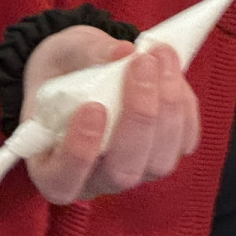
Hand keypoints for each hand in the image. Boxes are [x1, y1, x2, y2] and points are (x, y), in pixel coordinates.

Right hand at [22, 26, 199, 204]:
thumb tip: (123, 51)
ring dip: (168, 107)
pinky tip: (173, 72)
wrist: (85, 68)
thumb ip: (86, 53)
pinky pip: (183, 143)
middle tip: (140, 64)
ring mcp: (133, 171)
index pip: (62, 184)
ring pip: (159, 162)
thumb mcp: (62, 53)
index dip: (79, 154)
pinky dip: (184, 106)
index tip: (93, 107)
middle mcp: (94, 180)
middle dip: (139, 117)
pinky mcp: (163, 154)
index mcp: (50, 167)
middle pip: (122, 173)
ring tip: (161, 58)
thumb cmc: (64, 68)